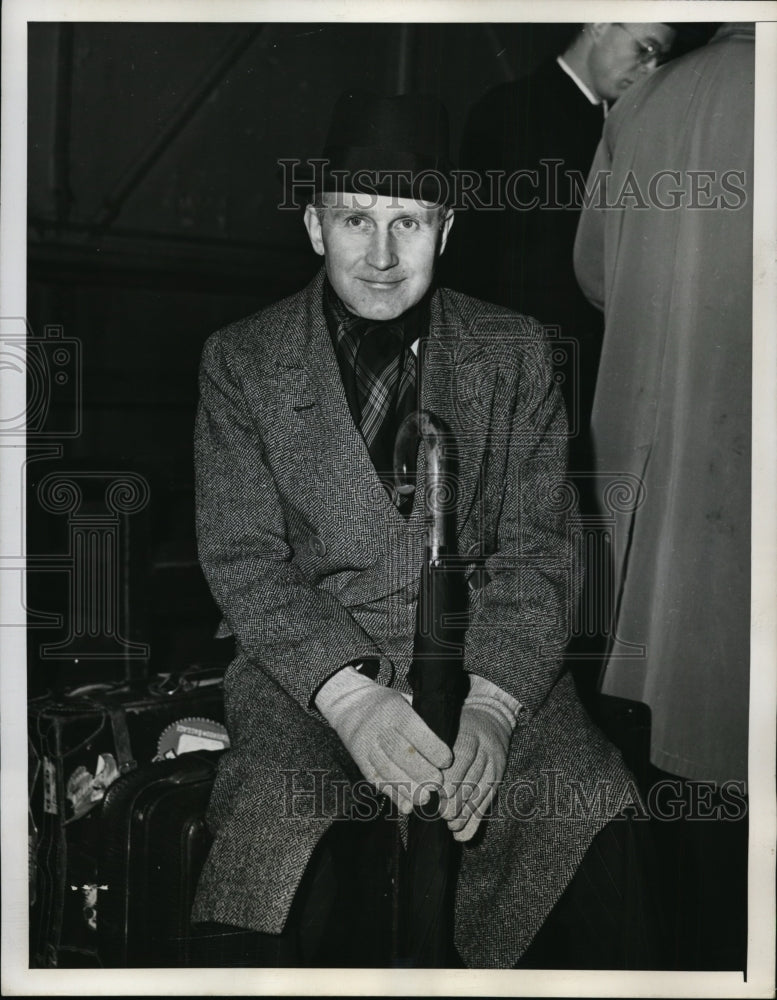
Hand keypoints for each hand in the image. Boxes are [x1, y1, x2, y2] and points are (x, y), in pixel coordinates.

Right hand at [315, 668, 451, 814]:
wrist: (350, 705)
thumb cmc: (387, 705)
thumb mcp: (405, 701)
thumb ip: (424, 719)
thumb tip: (450, 739)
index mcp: (394, 710)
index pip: (414, 729)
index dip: (431, 747)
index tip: (447, 761)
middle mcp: (379, 727)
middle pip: (400, 752)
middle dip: (421, 770)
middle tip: (438, 783)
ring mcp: (366, 745)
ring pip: (386, 769)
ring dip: (407, 787)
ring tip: (424, 798)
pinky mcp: (360, 761)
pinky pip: (375, 780)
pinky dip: (392, 795)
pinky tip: (407, 806)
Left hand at [440, 675, 519, 841]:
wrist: (494, 717)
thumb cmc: (460, 722)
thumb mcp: (448, 723)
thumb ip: (434, 743)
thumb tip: (413, 767)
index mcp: (470, 734)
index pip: (463, 758)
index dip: (450, 779)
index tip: (435, 793)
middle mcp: (486, 752)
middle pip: (471, 781)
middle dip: (454, 802)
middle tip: (438, 815)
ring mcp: (494, 768)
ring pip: (479, 797)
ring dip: (463, 815)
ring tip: (448, 826)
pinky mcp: (498, 780)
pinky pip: (486, 805)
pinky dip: (474, 823)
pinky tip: (460, 834)